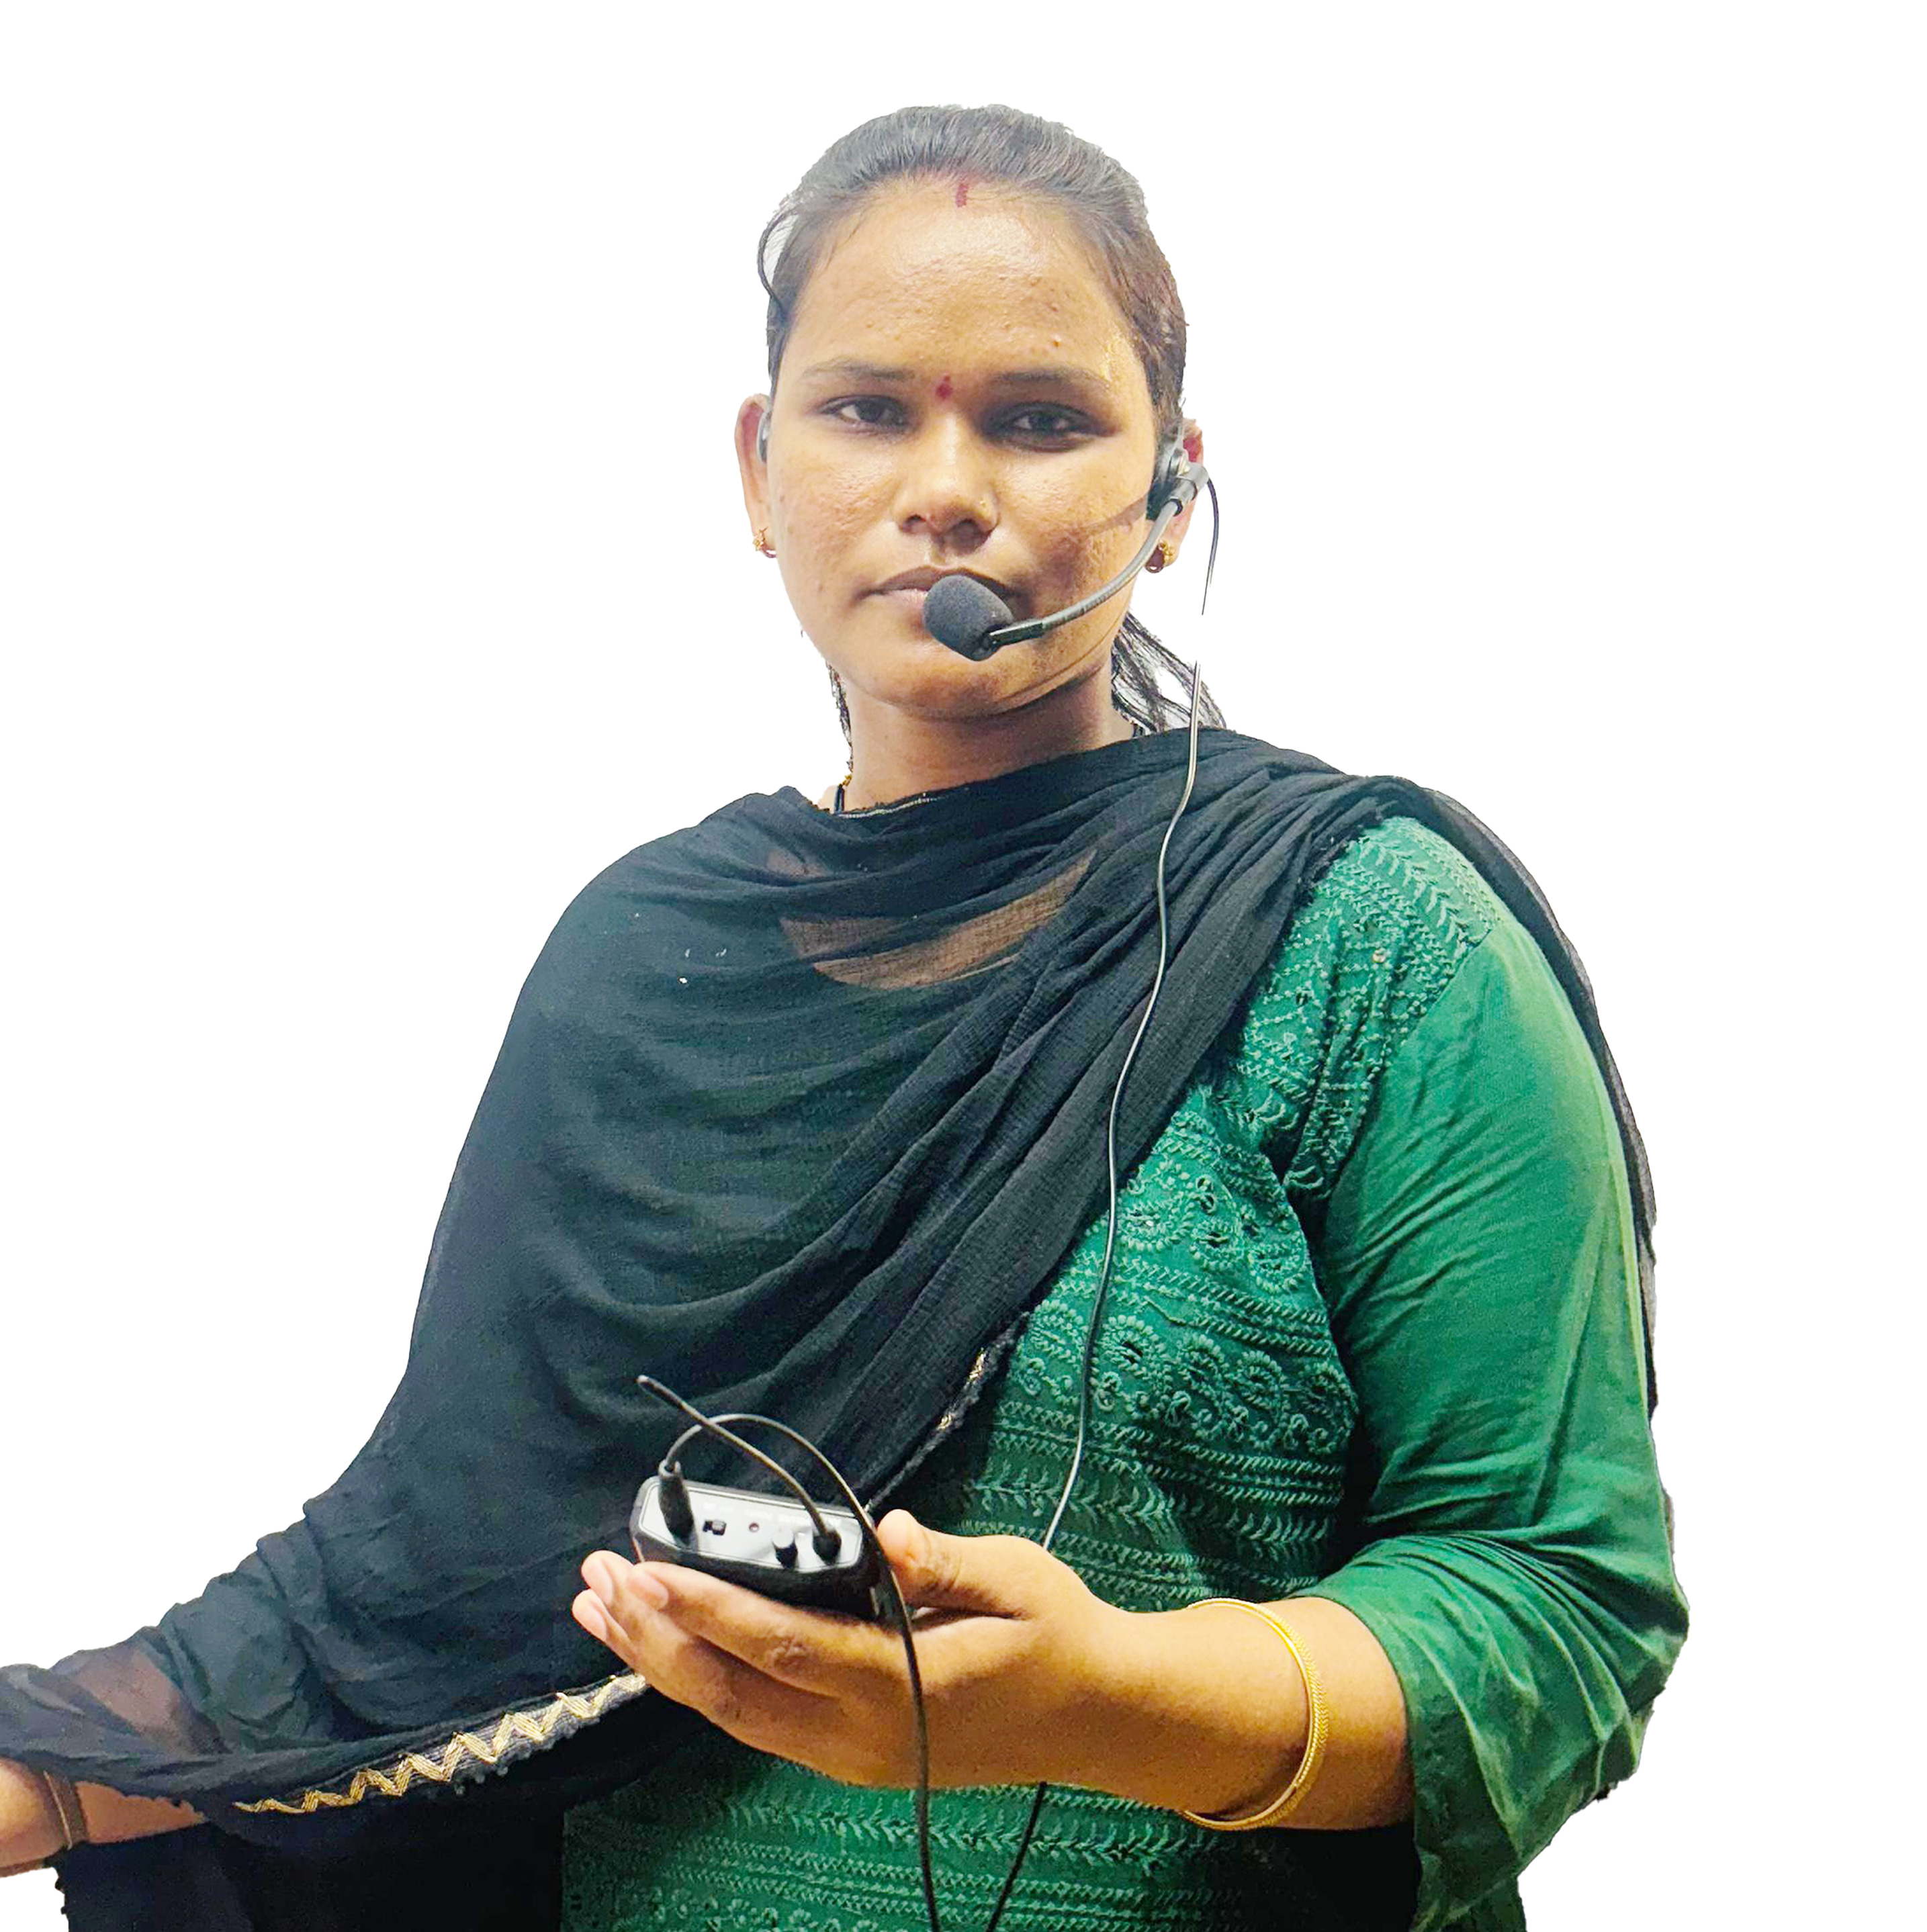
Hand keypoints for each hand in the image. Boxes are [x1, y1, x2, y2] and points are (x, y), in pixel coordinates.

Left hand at [572, 1510, 1130, 1791]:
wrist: (1095, 1717)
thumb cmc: (1057, 1634)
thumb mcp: (1018, 1579)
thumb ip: (946, 1561)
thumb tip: (891, 1532)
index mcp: (902, 1686)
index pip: (784, 1646)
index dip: (710, 1609)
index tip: (649, 1573)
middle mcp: (862, 1736)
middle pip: (733, 1694)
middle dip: (656, 1638)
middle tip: (598, 1581)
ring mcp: (850, 1755)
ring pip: (732, 1716)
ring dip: (663, 1664)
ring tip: (603, 1612)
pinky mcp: (848, 1755)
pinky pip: (755, 1722)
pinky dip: (700, 1683)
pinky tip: (664, 1649)